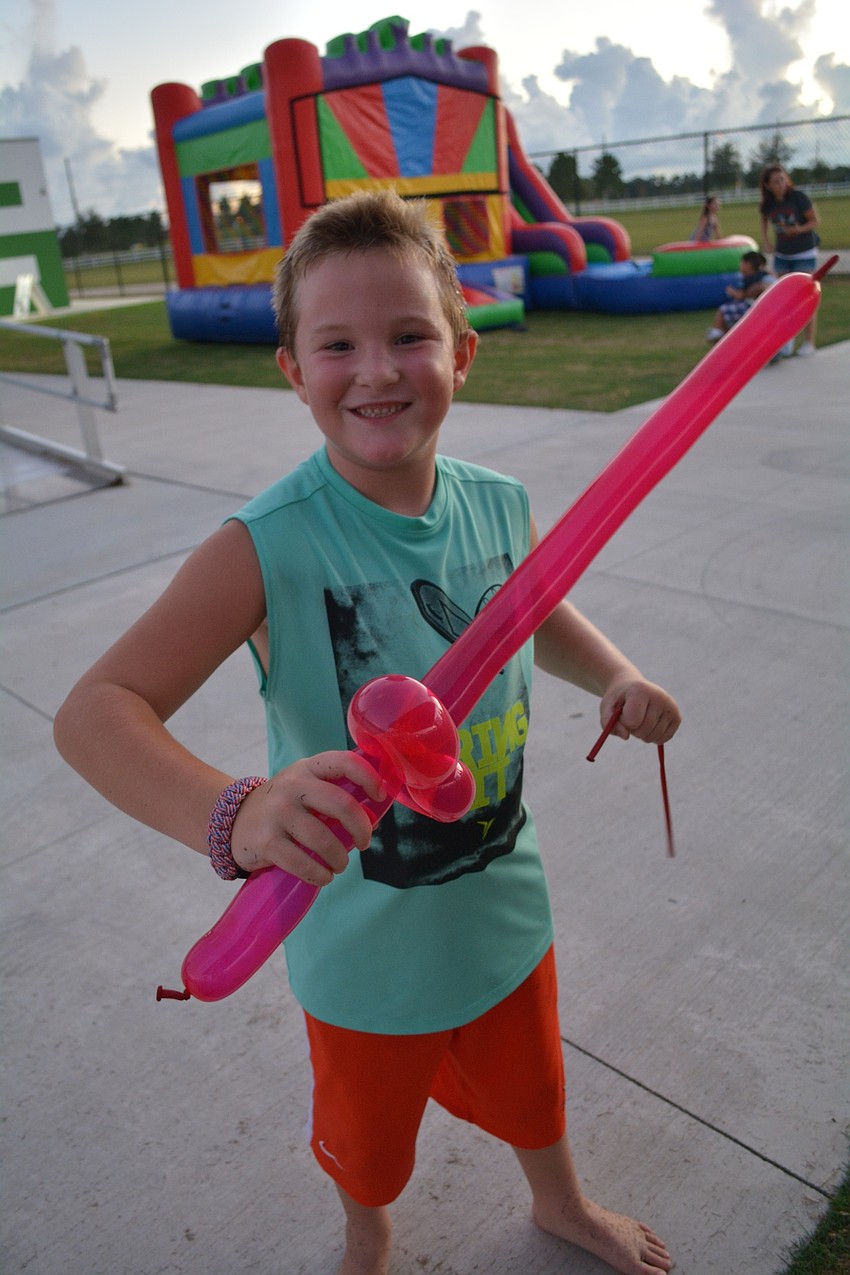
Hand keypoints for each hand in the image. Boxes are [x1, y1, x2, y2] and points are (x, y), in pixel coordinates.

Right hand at [229, 751, 386, 884]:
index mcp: (307, 768)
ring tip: (340, 864)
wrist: (234, 821)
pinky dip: (320, 874)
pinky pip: (301, 862)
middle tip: (365, 842)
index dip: (368, 777)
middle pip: (340, 804)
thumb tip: (373, 819)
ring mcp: (277, 813)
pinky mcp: (266, 842)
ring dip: (340, 858)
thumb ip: (334, 794)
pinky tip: (324, 876)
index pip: (344, 762)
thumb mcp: (305, 787)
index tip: (380, 796)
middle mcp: (292, 786)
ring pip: (323, 838)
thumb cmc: (284, 806)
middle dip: (361, 828)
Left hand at [599, 679, 680, 745]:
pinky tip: (650, 724)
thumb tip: (626, 736)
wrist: (634, 688)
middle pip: (642, 731)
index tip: (623, 710)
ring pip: (653, 737)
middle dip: (632, 729)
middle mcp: (660, 696)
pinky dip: (653, 737)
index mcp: (641, 690)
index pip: (632, 721)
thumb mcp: (606, 708)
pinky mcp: (677, 717)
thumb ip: (608, 722)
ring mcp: (671, 707)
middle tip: (631, 716)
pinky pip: (663, 739)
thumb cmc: (619, 699)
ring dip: (642, 734)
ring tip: (640, 719)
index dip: (623, 721)